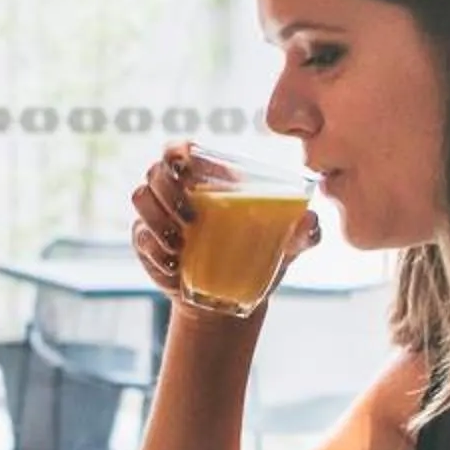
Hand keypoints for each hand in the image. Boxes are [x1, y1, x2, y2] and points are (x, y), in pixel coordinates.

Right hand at [129, 142, 320, 315]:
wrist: (230, 299)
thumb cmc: (260, 259)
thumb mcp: (286, 247)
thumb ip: (304, 233)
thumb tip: (310, 220)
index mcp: (209, 179)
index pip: (180, 151)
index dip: (177, 152)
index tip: (186, 169)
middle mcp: (178, 192)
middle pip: (155, 172)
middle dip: (168, 192)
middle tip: (191, 219)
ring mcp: (159, 217)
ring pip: (140, 198)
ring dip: (157, 220)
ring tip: (180, 245)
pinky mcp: (147, 243)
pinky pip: (139, 237)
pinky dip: (154, 250)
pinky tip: (175, 266)